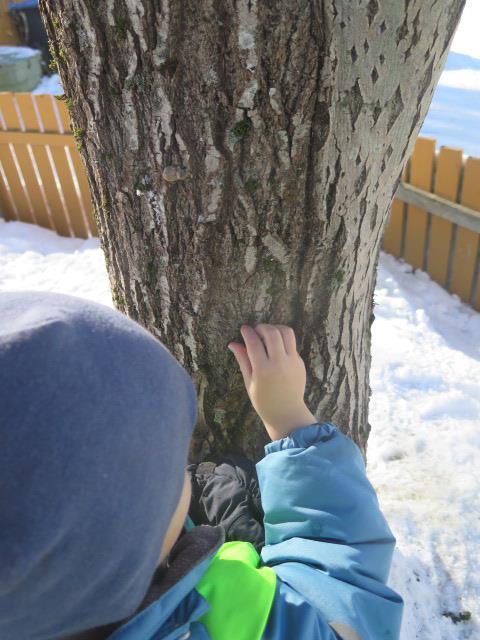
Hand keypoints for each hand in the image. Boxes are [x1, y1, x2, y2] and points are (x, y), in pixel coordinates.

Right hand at [228, 324, 316, 440]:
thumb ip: (243, 360)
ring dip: (275, 328)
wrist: (287, 413)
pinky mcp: (300, 362)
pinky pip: (291, 344)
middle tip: (256, 330)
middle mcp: (279, 363)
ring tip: (267, 334)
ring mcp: (292, 362)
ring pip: (287, 333)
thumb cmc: (263, 401)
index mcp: (263, 370)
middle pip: (272, 333)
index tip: (243, 328)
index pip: (254, 343)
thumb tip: (232, 343)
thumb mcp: (249, 382)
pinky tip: (275, 347)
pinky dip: (282, 340)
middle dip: (262, 327)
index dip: (247, 332)